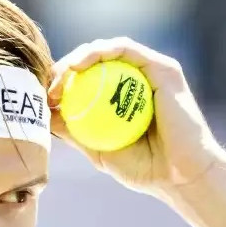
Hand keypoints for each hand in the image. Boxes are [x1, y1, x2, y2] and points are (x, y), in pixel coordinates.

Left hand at [47, 37, 225, 196]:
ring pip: (107, 52)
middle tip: (47, 87)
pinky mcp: (163, 68)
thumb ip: (76, 132)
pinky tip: (78, 66)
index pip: (89, 81)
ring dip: (77, 58)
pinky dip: (98, 52)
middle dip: (65, 69)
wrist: (182, 176)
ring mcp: (152, 73)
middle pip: (95, 63)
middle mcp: (139, 82)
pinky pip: (125, 50)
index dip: (63, 83)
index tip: (43, 97)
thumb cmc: (146, 170)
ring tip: (59, 77)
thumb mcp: (100, 151)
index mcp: (125, 100)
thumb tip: (44, 116)